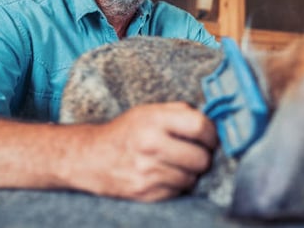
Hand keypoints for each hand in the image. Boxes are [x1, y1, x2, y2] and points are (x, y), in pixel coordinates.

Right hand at [65, 102, 217, 200]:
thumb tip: (213, 122)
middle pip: (201, 158)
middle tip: (195, 152)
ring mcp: (147, 171)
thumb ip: (180, 111)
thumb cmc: (126, 132)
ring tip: (176, 163)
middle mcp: (150, 145)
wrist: (90, 157)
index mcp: (154, 120)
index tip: (210, 138)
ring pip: (192, 178)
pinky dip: (177, 184)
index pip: (200, 126)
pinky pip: (178, 191)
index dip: (212, 134)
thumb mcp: (149, 111)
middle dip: (203, 156)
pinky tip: (164, 174)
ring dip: (190, 172)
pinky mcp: (145, 192)